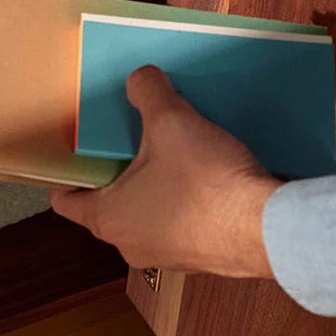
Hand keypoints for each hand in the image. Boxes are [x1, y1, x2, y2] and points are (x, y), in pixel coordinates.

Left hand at [50, 66, 279, 280]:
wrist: (269, 228)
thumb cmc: (209, 184)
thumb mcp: (172, 122)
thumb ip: (149, 93)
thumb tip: (141, 78)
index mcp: (108, 219)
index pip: (65, 200)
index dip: (67, 172)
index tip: (75, 151)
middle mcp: (131, 244)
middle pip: (109, 202)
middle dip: (119, 170)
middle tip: (130, 138)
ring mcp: (168, 256)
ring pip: (148, 213)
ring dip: (156, 185)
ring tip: (171, 150)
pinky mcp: (202, 256)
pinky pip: (182, 224)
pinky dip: (186, 201)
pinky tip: (205, 174)